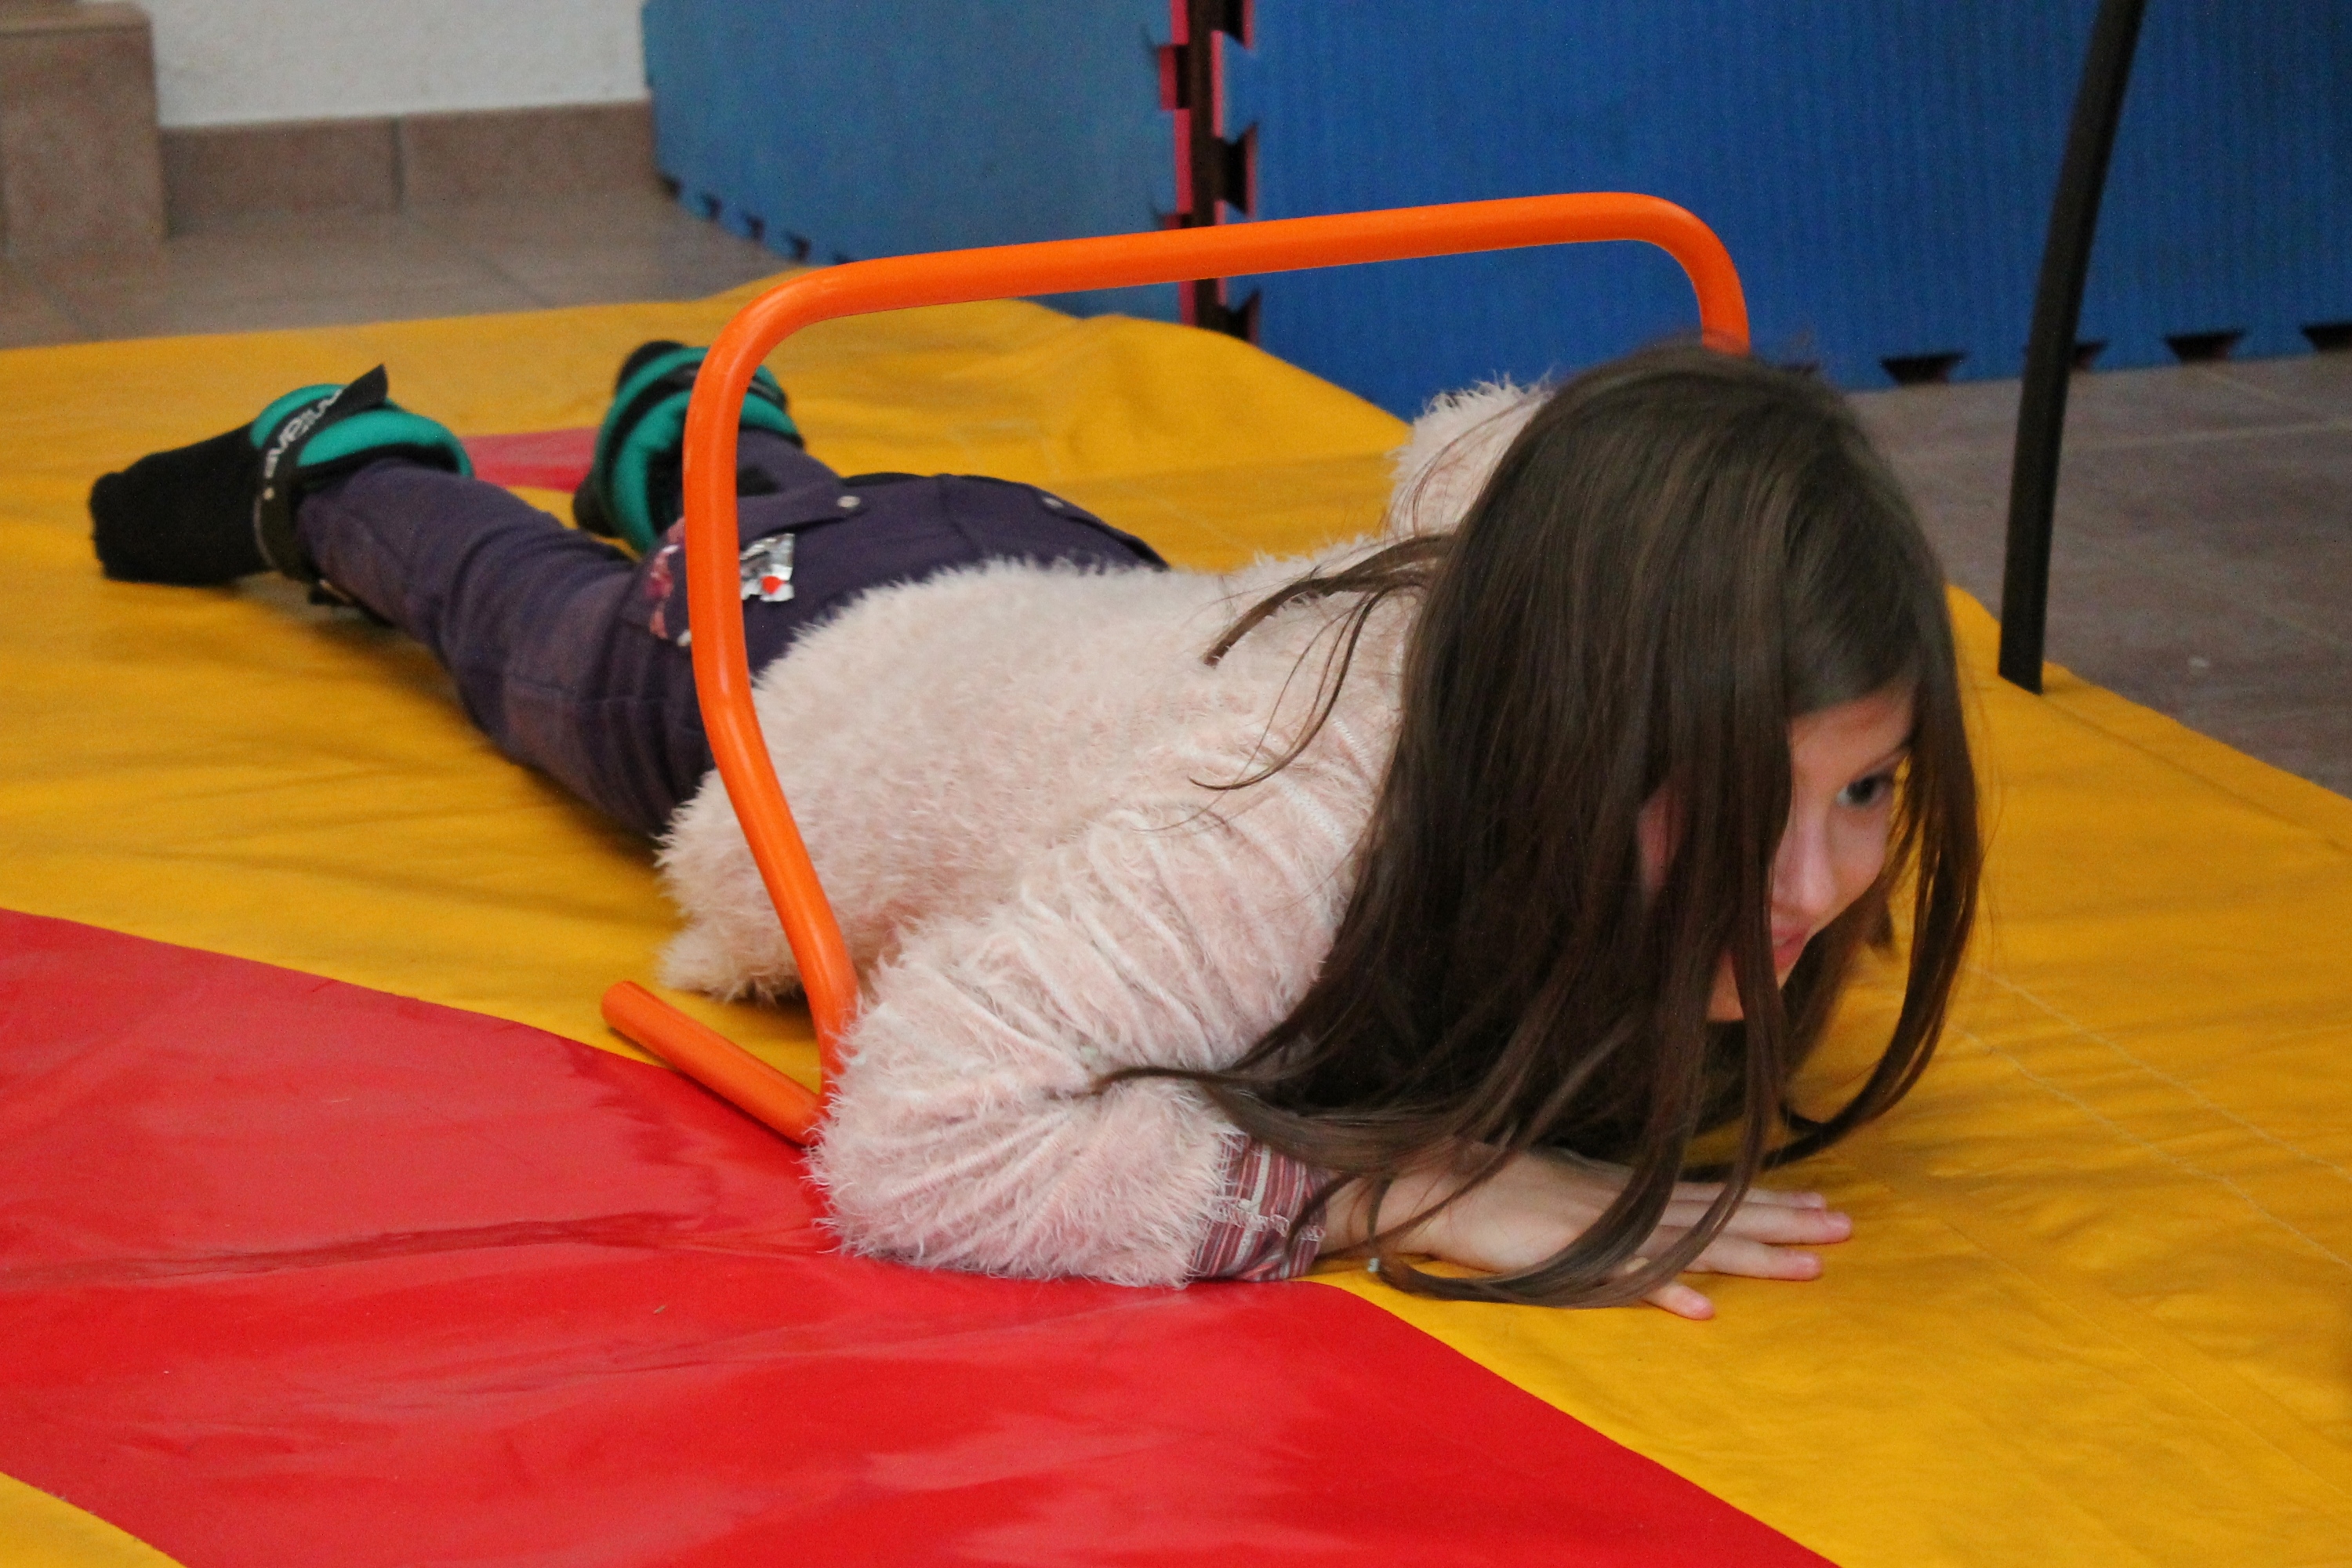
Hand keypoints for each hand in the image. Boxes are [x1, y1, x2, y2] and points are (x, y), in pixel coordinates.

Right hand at [1322, 1148, 1851, 1319]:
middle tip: (1848, 1228)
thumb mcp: (1560, 1185)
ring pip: (1691, 1243)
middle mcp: (1623, 1202)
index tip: (1821, 1204)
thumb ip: (1607, 1202)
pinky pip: (1622, 1276)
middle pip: (1718, 1214)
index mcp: (1623, 1187)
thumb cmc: (1488, 1180)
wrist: (1427, 1178)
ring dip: (1752, 1254)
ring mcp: (1599, 1226)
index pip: (1712, 1195)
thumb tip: (1648, 1218)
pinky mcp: (1566, 1253)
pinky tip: (1704, 1306)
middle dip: (1785, 1222)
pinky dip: (1664, 1289)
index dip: (1767, 1201)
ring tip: (1809, 1264)